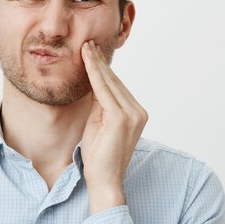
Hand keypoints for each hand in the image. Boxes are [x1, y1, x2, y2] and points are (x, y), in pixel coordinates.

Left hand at [80, 40, 147, 214]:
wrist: (104, 180)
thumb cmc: (99, 156)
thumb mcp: (99, 123)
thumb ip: (100, 104)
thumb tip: (93, 84)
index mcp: (136, 113)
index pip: (117, 86)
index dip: (104, 69)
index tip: (92, 52)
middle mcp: (138, 111)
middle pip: (115, 81)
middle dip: (100, 62)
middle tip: (88, 43)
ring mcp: (132, 114)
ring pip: (110, 83)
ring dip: (96, 64)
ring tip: (86, 47)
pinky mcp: (120, 118)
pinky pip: (103, 90)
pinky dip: (94, 74)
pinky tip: (86, 62)